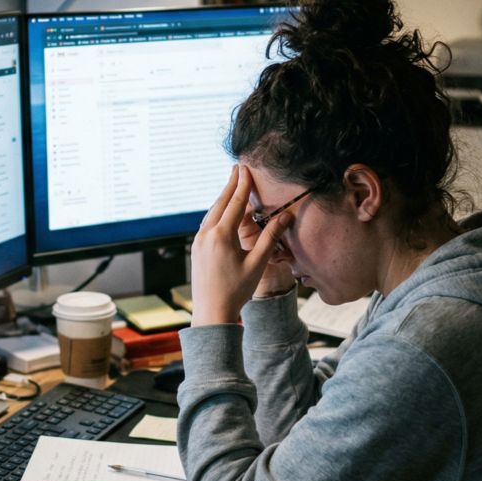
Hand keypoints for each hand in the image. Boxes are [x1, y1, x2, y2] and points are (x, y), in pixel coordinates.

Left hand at [190, 166, 292, 325]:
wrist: (212, 312)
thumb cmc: (236, 291)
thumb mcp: (257, 263)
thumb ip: (270, 238)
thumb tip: (285, 216)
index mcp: (221, 236)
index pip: (235, 203)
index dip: (242, 185)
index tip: (246, 168)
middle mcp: (206, 235)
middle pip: (220, 203)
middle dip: (230, 185)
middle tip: (237, 168)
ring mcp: (198, 241)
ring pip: (211, 213)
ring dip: (223, 198)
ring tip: (231, 185)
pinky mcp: (196, 249)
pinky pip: (207, 223)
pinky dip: (216, 212)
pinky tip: (221, 211)